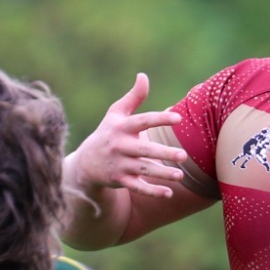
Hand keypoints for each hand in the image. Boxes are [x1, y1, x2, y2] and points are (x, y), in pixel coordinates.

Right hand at [72, 73, 188, 198]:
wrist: (86, 162)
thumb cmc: (108, 133)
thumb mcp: (116, 114)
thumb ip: (133, 97)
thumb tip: (143, 76)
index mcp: (122, 127)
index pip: (143, 121)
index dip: (159, 119)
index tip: (178, 118)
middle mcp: (120, 146)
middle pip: (144, 150)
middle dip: (163, 153)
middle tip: (184, 155)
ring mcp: (120, 164)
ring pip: (143, 170)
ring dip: (162, 174)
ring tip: (180, 175)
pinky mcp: (120, 180)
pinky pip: (137, 187)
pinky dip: (152, 192)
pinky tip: (169, 193)